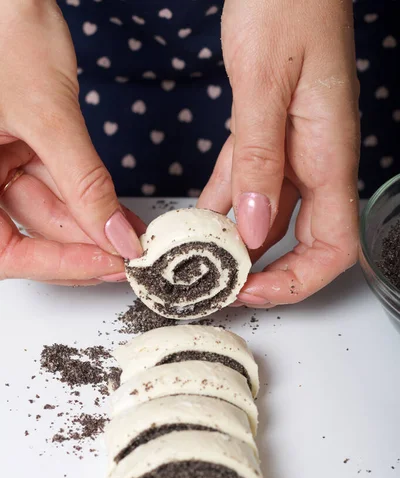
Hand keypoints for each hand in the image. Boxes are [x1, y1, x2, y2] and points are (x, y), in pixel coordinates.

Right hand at [0, 1, 143, 284]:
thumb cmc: (4, 25)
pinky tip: (120, 213)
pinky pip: (55, 184)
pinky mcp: (19, 147)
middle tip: (127, 256)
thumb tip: (117, 237)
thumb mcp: (49, 114)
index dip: (55, 265)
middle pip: (29, 232)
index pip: (4, 252)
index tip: (105, 265)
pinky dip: (89, 197)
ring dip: (94, 224)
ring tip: (135, 235)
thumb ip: (84, 183)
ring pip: (48, 211)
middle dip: (83, 245)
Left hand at [198, 0, 359, 305]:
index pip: (334, 247)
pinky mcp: (271, 135)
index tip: (253, 289)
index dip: (298, 281)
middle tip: (222, 286)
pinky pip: (250, 183)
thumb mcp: (264, 83)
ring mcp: (295, 151)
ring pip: (272, 217)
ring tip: (200, 260)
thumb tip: (255, 228)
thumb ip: (261, 158)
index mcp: (329, 156)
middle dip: (267, 273)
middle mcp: (316, 162)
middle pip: (304, 242)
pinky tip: (198, 216)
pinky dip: (226, 204)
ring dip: (241, 243)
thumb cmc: (288, 5)